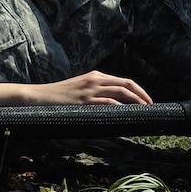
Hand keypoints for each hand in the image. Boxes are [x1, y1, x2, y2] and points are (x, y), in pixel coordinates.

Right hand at [26, 71, 152, 106]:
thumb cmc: (59, 97)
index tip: (147, 101)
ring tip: (145, 112)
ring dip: (136, 102)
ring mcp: (90, 90)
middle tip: (152, 106)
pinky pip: (108, 103)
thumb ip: (95, 94)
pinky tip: (127, 115)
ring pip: (121, 93)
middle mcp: (95, 80)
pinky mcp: (85, 101)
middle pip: (127, 85)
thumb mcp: (80, 90)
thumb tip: (111, 107)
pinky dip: (121, 109)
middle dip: (142, 95)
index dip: (138, 90)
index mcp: (96, 76)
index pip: (124, 81)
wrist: (39, 96)